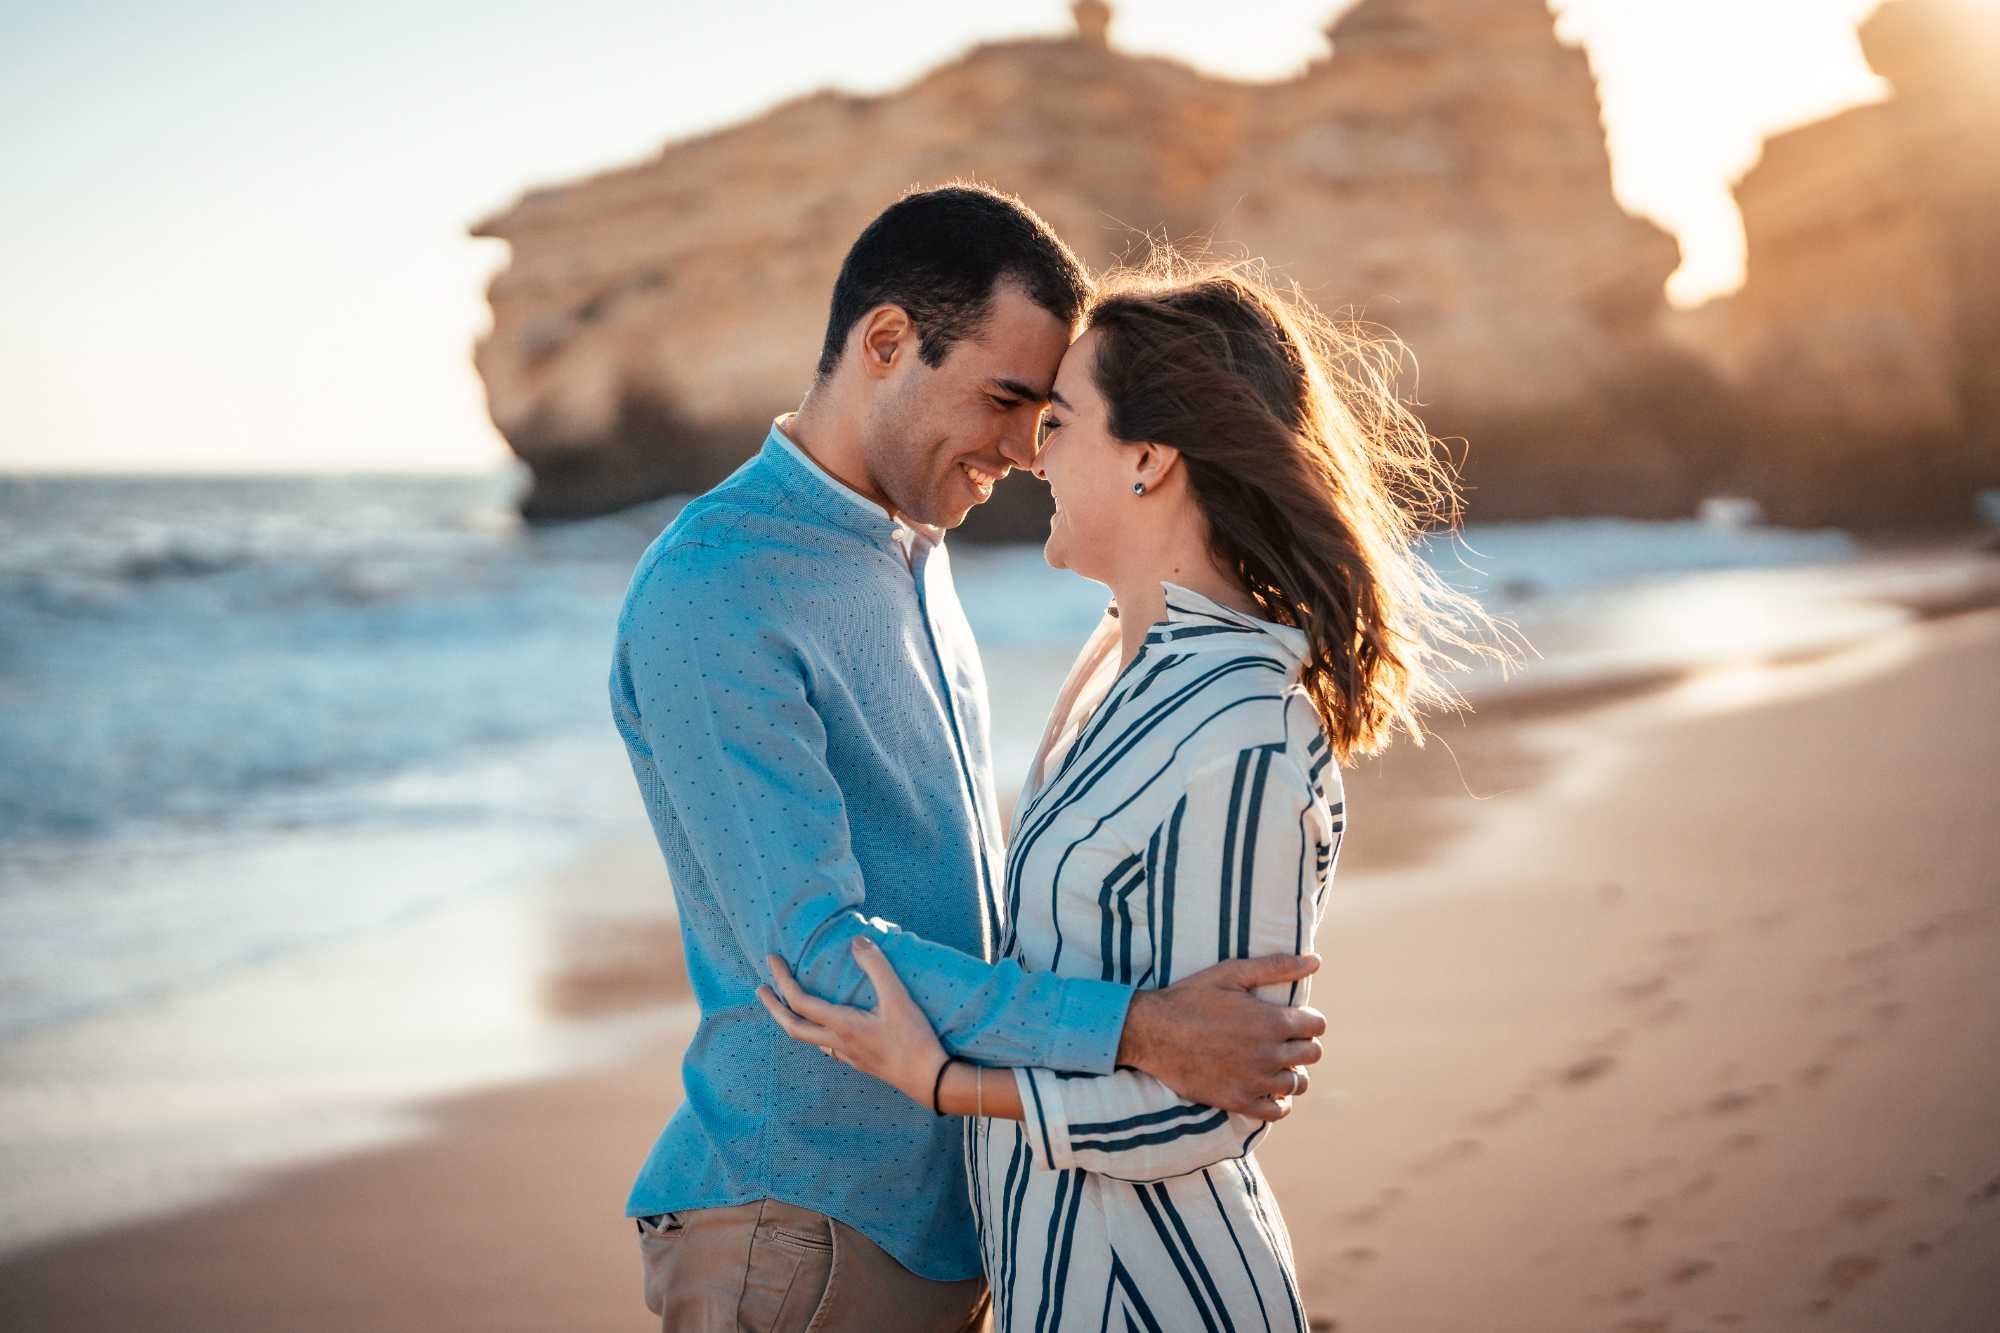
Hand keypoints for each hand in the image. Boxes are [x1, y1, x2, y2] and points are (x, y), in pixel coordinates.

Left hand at [755, 936, 948, 1106]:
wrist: (928, 1079)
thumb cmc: (913, 1039)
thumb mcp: (898, 998)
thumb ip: (877, 967)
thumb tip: (857, 941)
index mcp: (841, 1025)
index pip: (799, 1002)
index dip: (782, 980)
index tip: (772, 961)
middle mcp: (837, 1042)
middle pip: (792, 1026)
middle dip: (773, 1007)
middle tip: (761, 990)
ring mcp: (846, 1055)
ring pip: (807, 1039)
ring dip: (791, 1021)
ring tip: (787, 1006)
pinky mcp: (857, 1062)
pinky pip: (825, 1047)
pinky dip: (815, 1034)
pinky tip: (825, 1030)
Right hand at [1118, 953, 1325, 1121]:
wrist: (1152, 1033)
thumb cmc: (1191, 998)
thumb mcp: (1231, 973)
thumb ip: (1276, 967)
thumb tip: (1315, 961)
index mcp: (1272, 1022)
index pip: (1317, 1026)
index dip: (1307, 1020)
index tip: (1292, 1019)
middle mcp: (1270, 1054)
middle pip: (1312, 1054)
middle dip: (1301, 1044)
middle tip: (1281, 1039)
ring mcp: (1256, 1081)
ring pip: (1298, 1083)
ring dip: (1292, 1072)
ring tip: (1274, 1063)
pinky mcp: (1239, 1101)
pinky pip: (1277, 1111)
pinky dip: (1279, 1102)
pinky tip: (1268, 1089)